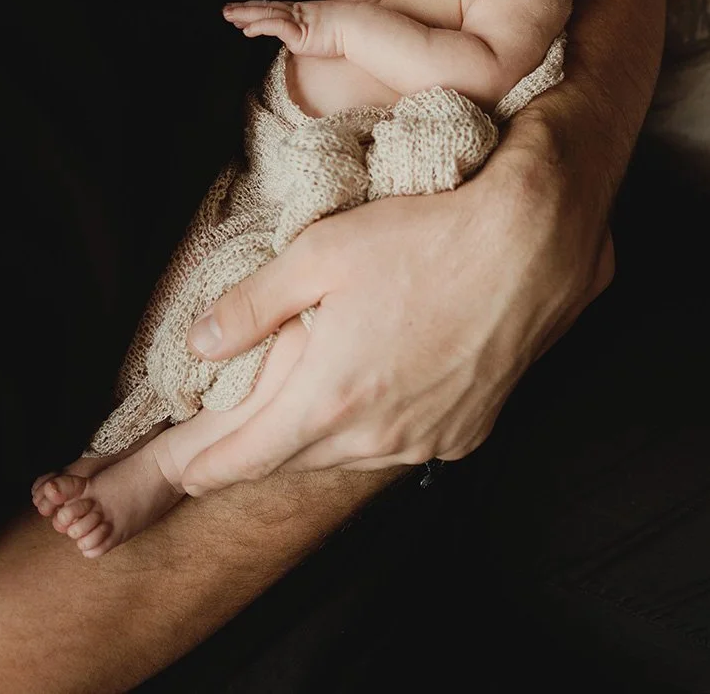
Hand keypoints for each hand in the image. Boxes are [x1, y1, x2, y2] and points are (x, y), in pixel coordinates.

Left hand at [180, 133, 612, 490]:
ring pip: (350, 456)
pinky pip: (403, 445)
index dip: (202, 468)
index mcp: (330, 398)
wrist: (529, 242)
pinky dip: (380, 427)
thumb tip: (197, 344)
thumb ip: (248, 307)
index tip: (180, 473)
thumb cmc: (422, 237)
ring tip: (310, 401)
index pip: (243, 460)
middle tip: (235, 432)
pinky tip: (380, 389)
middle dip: (261, 449)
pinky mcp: (467, 433)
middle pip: (295, 461)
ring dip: (322, 437)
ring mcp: (427, 441)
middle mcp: (377, 437)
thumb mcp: (317, 254)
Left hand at [224, 0, 344, 57]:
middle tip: (225, 10)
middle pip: (265, 9)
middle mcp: (297, 13)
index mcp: (301, 13)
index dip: (255, 9)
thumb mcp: (323, 31)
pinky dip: (261, 27)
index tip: (239, 11)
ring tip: (229, 16)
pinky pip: (277, 27)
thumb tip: (304, 38)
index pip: (273, 9)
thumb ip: (310, 34)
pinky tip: (248, 30)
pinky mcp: (300, 32)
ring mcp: (298, 21)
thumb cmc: (346, 31)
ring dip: (246, 16)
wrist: (359, 28)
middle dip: (244, 9)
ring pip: (266, 15)